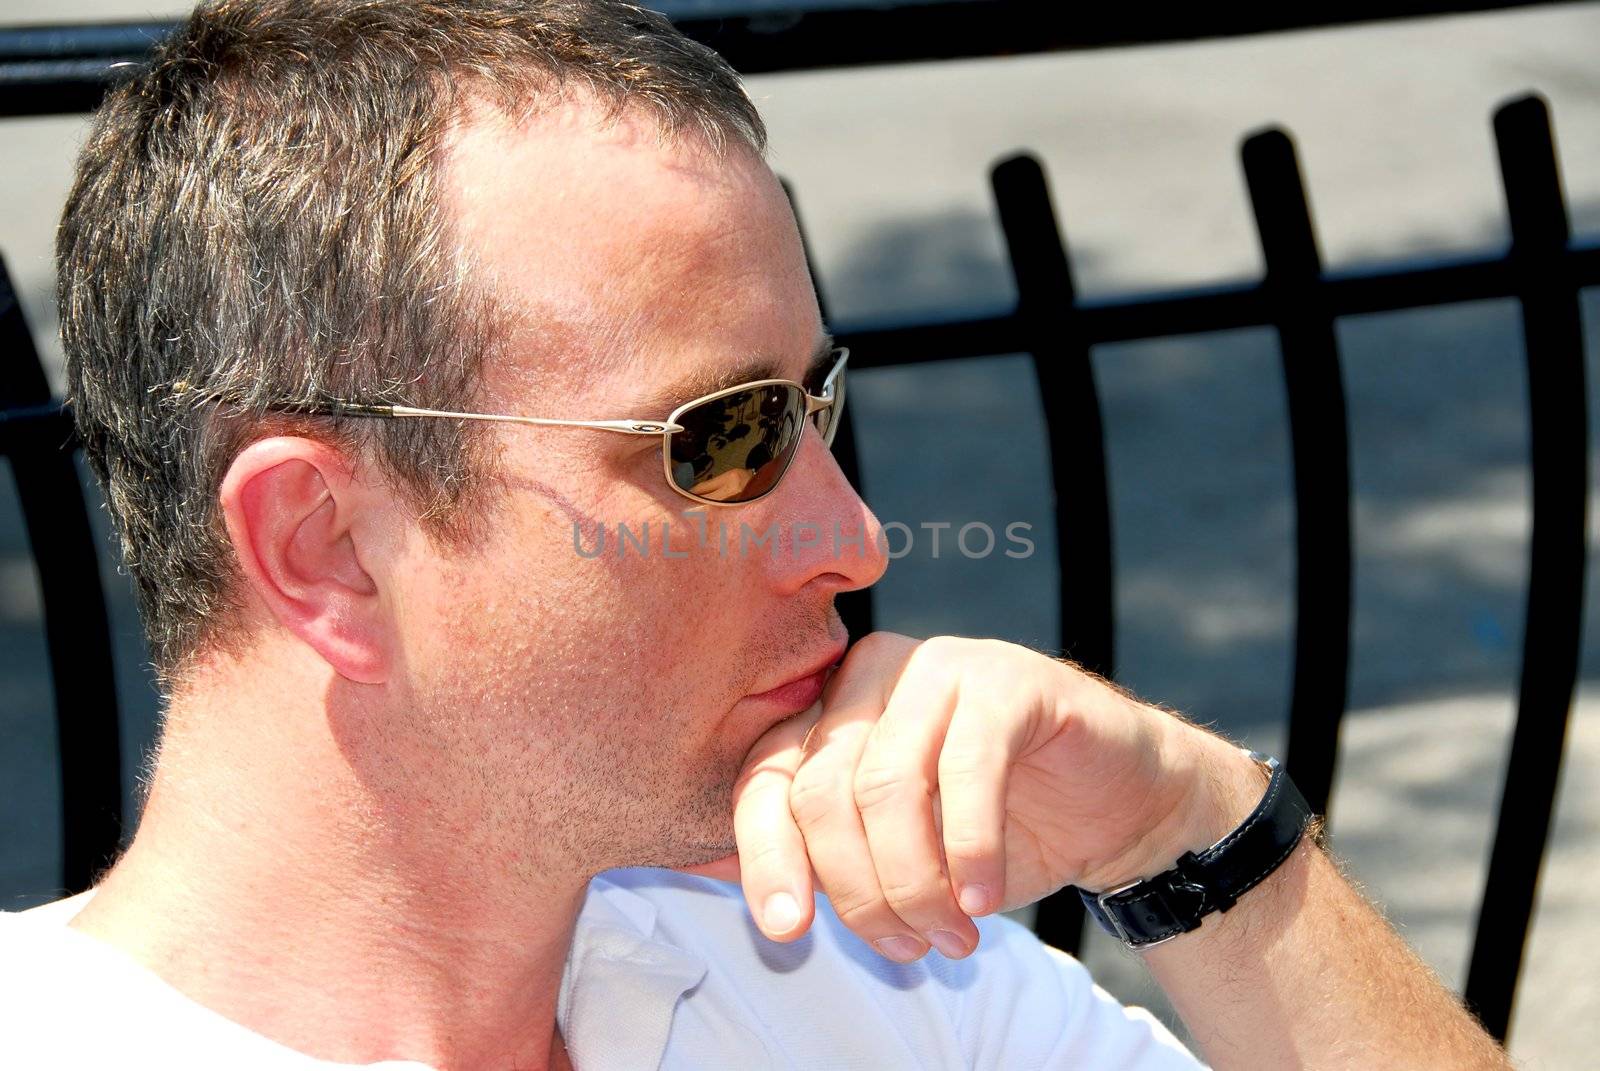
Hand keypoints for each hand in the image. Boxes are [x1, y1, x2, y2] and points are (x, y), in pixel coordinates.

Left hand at [680, 632, 1262, 962]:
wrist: (1120, 804)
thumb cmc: (1002, 831)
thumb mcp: (904, 856)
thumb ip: (840, 864)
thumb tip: (776, 911)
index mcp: (832, 709)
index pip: (766, 778)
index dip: (767, 858)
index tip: (786, 930)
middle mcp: (873, 673)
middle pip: (823, 791)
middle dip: (859, 890)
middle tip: (908, 949)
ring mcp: (940, 665)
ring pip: (886, 786)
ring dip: (914, 883)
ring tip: (952, 937)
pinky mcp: (1008, 680)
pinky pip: (966, 771)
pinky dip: (970, 850)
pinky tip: (983, 899)